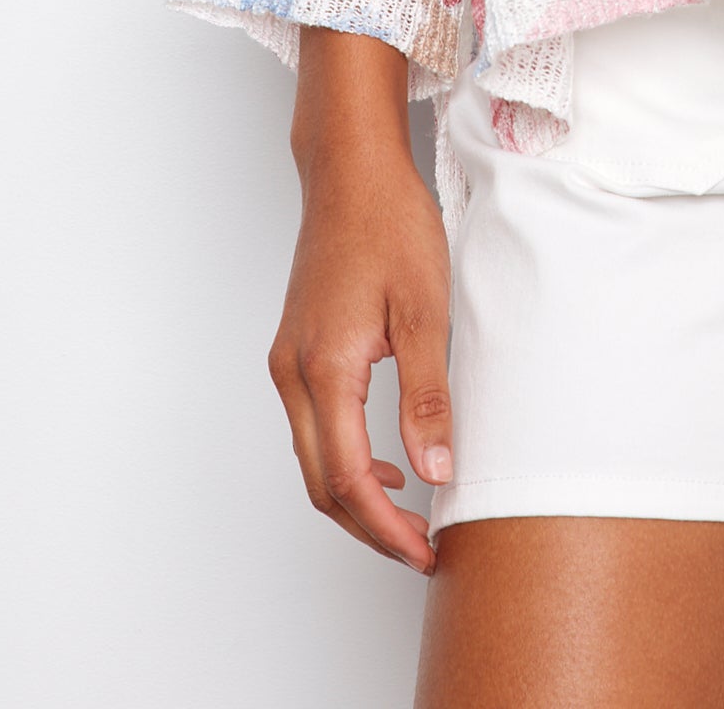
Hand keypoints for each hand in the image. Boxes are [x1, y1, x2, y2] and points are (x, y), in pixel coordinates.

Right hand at [268, 31, 452, 571]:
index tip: (426, 552)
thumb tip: (436, 472)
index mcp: (325, 370)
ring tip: (413, 515)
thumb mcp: (425, 311)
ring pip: (314, 459)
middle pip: (321, 485)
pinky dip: (346, 460)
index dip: (386, 530)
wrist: (351, 170)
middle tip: (423, 547)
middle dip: (369, 529)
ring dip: (357, 498)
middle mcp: (293, 374)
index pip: (349, 481)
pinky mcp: (296, 349)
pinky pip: (314, 427)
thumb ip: (426, 396)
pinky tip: (389, 459)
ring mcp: (288, 362)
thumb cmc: (390, 225)